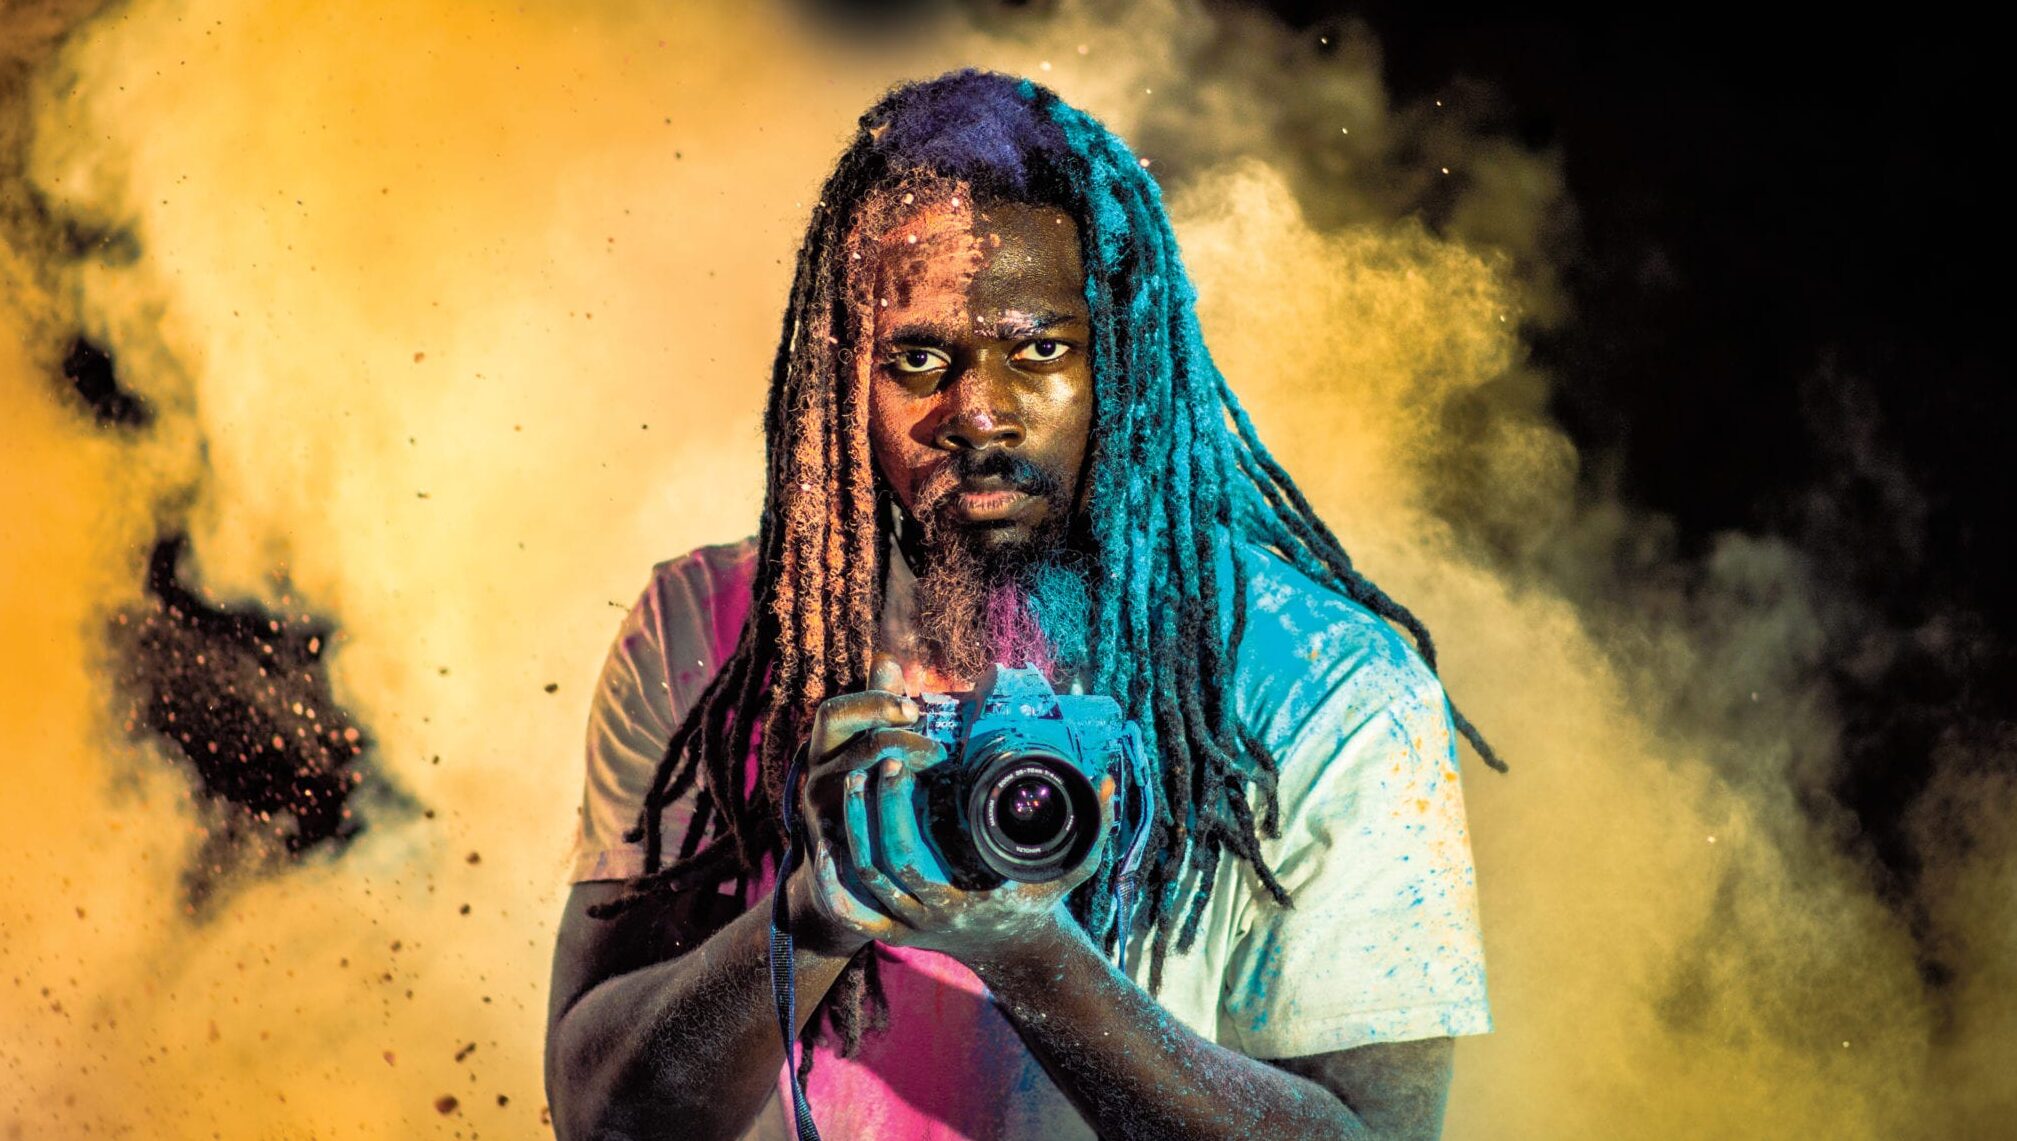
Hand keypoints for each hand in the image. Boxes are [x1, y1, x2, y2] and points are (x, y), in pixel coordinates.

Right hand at [783, 653, 937, 955]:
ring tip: (936, 773)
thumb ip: (873, 708)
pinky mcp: (835, 854)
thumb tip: (889, 662)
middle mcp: (816, 780)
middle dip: (901, 741)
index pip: (832, 712)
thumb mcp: (860, 749)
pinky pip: (855, 837)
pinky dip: (882, 828)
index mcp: (822, 750)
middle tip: (937, 748)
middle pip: (855, 748)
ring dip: (901, 780)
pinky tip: (914, 822)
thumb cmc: (858, 795)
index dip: (872, 703)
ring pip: (859, 791)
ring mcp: (822, 819)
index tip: (913, 707)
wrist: (835, 874)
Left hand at [822, 655, 1116, 961]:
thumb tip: (1106, 782)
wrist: (1016, 953)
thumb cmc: (1038, 904)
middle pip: (875, 864)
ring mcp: (903, 927)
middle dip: (867, 809)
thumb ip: (1093, 829)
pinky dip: (833, 879)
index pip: (906, 860)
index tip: (904, 762)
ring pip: (858, 880)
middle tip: (877, 759)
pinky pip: (850, 909)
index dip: (894, 812)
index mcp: (956, 905)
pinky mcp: (889, 929)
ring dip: (848, 830)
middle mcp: (923, 919)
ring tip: (855, 778)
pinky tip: (827, 839)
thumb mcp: (1069, 869)